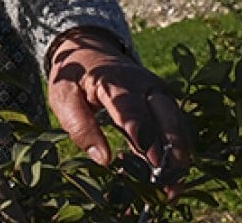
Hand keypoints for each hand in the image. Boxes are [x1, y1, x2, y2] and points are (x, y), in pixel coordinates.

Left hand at [47, 28, 191, 194]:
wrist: (90, 50)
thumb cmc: (75, 76)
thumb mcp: (63, 95)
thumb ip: (79, 125)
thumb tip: (103, 160)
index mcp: (115, 82)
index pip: (133, 111)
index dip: (145, 137)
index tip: (153, 163)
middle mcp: (145, 85)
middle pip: (168, 119)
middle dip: (172, 154)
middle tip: (168, 188)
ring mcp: (158, 93)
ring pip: (178, 126)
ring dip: (178, 158)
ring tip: (171, 191)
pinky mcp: (164, 102)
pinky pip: (176, 128)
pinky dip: (176, 153)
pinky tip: (168, 178)